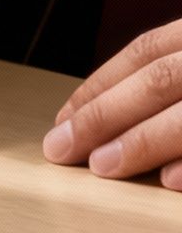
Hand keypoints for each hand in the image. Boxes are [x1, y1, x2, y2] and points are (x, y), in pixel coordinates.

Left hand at [43, 20, 181, 189]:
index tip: (62, 120)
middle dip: (105, 116)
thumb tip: (102, 115)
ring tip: (102, 166)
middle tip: (63, 149)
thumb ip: (172, 73)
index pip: (147, 51)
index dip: (99, 86)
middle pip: (160, 79)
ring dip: (142, 141)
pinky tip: (168, 182)